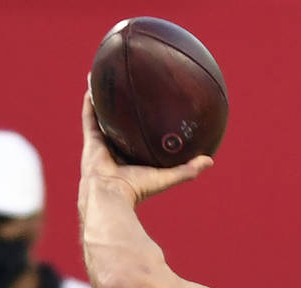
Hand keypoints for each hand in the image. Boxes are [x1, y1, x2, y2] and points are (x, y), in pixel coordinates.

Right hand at [78, 86, 211, 210]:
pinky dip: (91, 101)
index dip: (146, 126)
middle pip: (122, 126)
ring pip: (103, 117)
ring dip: (105, 100)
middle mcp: (117, 150)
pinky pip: (89, 115)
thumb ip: (188, 169)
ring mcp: (102, 144)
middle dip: (126, 110)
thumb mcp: (167, 177)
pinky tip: (94, 81)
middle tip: (134, 90)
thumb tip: (210, 160)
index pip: (141, 139)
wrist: (111, 194)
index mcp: (133, 159)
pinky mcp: (90, 140)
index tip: (155, 110)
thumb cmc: (139, 189)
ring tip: (109, 79)